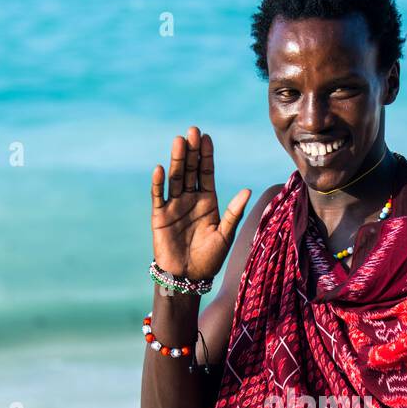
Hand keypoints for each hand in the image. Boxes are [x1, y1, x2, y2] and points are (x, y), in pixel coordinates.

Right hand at [151, 125, 250, 278]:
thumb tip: (248, 190)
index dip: (206, 155)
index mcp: (208, 201)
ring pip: (176, 178)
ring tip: (178, 141)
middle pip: (191, 170)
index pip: (207, 172)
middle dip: (192, 151)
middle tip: (192, 130)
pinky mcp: (160, 216)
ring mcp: (175, 205)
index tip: (206, 137)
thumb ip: (234, 212)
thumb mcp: (225, 234)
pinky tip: (160, 169)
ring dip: (177, 160)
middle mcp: (191, 199)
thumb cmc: (210, 258)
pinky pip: (159, 196)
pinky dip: (159, 183)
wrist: (189, 277)